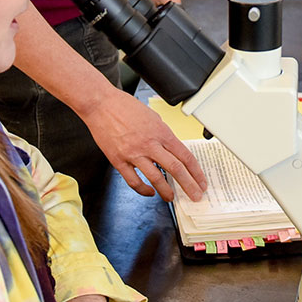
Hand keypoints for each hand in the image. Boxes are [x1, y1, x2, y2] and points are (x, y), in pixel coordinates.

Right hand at [82, 89, 206, 201]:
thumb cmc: (124, 107)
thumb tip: (171, 148)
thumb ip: (162, 133)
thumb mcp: (152, 116)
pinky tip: (149, 191)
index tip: (201, 182)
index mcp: (161, 132)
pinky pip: (133, 181)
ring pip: (156, 178)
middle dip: (188, 185)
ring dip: (166, 191)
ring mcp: (134, 153)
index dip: (196, 172)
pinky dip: (143, 189)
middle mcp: (150, 144)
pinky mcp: (119, 160)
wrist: (100, 104)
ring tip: (171, 197)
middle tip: (195, 196)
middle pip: (175, 169)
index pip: (185, 156)